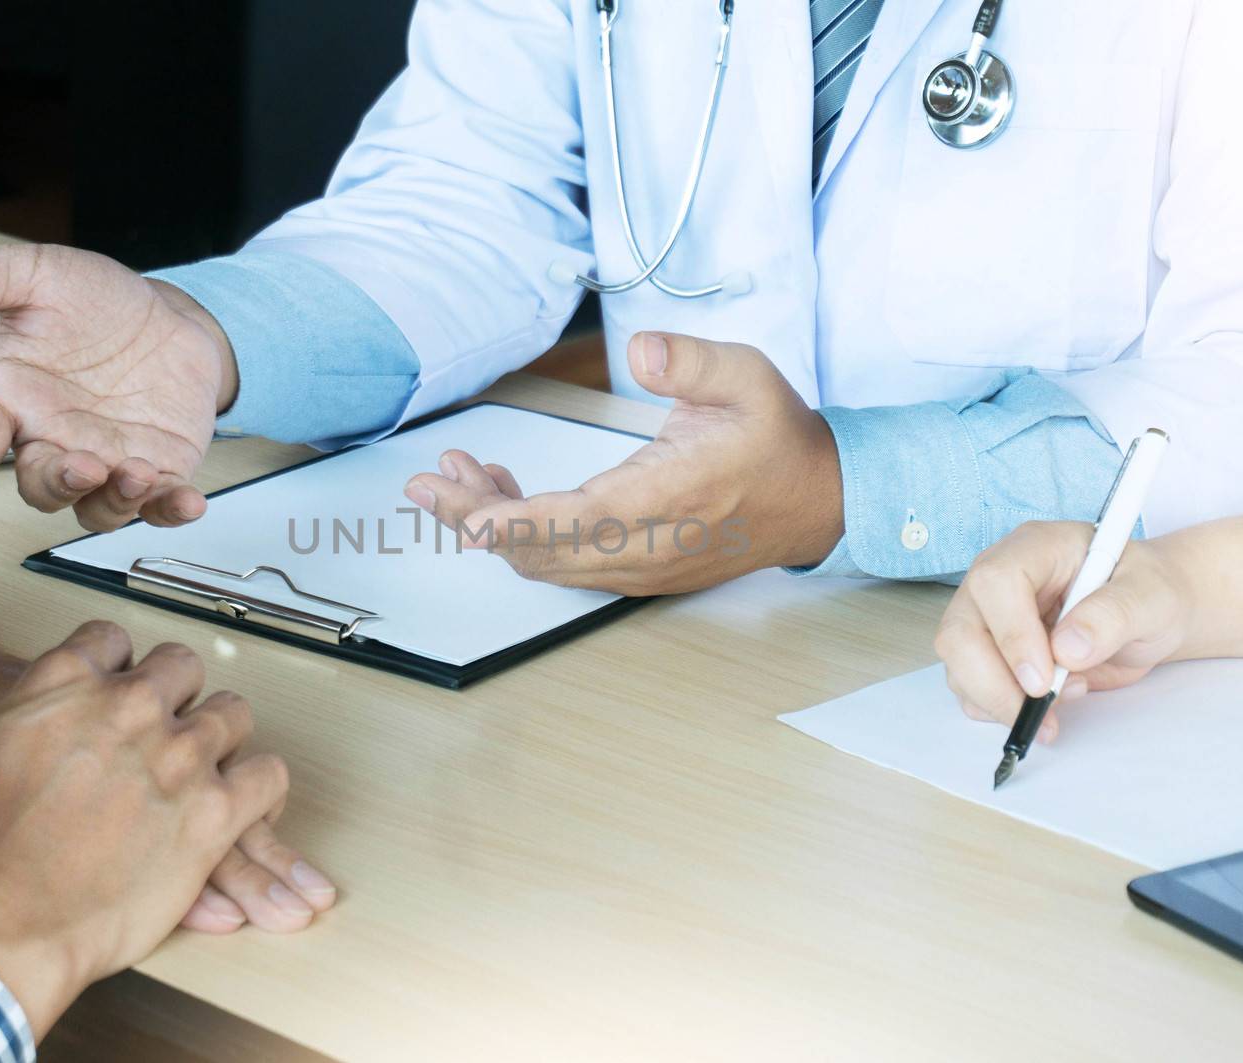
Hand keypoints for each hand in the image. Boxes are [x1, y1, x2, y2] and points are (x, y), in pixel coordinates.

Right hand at [0, 245, 239, 530]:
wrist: (168, 311)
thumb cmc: (96, 301)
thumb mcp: (32, 274)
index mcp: (13, 401)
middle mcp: (54, 440)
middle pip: (39, 487)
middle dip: (57, 484)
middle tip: (83, 465)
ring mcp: (106, 461)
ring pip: (95, 507)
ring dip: (112, 500)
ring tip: (135, 472)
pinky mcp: (157, 470)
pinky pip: (159, 506)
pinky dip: (171, 511)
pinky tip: (188, 502)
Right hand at [0, 622, 305, 1038]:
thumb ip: (29, 715)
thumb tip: (43, 716)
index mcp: (62, 682)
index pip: (112, 638)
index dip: (118, 670)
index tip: (117, 697)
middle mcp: (127, 705)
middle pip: (181, 667)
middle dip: (174, 700)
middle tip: (161, 743)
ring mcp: (176, 754)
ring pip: (231, 714)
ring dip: (217, 743)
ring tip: (201, 778)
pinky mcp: (212, 811)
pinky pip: (267, 775)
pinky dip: (259, 792)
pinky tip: (242, 810)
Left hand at [401, 332, 844, 594]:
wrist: (816, 500)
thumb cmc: (776, 437)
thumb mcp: (747, 375)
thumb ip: (693, 361)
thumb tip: (642, 349)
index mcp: (677, 495)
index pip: (586, 521)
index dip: (521, 523)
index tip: (470, 517)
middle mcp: (652, 545)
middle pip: (544, 551)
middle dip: (476, 520)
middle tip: (426, 484)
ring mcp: (641, 568)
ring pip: (546, 563)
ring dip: (492, 526)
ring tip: (454, 476)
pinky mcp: (633, 573)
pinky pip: (562, 564)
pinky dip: (520, 536)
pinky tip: (497, 495)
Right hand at [934, 521, 1196, 739]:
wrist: (1148, 612)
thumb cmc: (1149, 592)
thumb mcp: (1151, 597)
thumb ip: (1113, 616)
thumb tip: (1067, 650)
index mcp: (1035, 549)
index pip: (996, 583)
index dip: (1012, 635)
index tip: (1044, 680)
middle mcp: (997, 580)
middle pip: (961, 630)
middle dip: (993, 682)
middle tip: (1040, 712)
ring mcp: (986, 616)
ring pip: (958, 664)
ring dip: (1000, 700)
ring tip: (1062, 700)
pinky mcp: (986, 651)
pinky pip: (969, 686)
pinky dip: (998, 708)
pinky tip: (1044, 705)